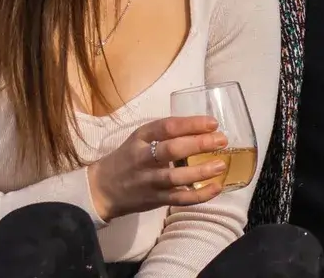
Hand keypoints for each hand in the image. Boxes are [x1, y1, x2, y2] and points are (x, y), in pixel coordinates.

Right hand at [87, 115, 231, 220]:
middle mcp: (143, 158)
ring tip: (220, 165)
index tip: (213, 123)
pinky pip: (178, 199)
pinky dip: (198, 195)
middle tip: (221, 140)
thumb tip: (203, 129)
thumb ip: (165, 134)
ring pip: (175, 177)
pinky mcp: (154, 200)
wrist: (102, 188)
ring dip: (199, 171)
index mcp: (141, 138)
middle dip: (198, 144)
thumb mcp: (140, 139)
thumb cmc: (128, 158)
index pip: (166, 127)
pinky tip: (215, 188)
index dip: (191, 124)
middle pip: (171, 150)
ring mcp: (148, 181)